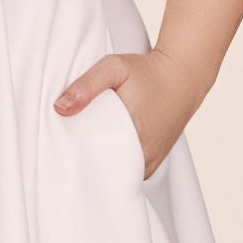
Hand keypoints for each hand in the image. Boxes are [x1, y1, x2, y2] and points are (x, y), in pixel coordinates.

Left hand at [52, 47, 200, 179]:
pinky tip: (104, 151)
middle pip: (103, 169)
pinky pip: (127, 174)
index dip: (75, 155)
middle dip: (86, 161)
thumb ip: (87, 85)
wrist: (183, 77)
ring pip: (115, 175)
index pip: (92, 159)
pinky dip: (115, 165)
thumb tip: (60, 108)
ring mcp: (150, 163)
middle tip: (69, 148)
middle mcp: (143, 155)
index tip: (61, 148)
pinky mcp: (153, 165)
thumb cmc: (147, 71)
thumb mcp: (114, 67)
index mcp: (131, 133)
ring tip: (86, 149)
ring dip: (101, 164)